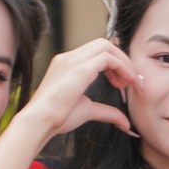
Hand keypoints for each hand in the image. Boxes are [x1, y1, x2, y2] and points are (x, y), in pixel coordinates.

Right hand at [20, 38, 137, 137]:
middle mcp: (69, 58)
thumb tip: (126, 124)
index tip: (121, 83)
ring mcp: (73, 60)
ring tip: (128, 81)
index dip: (113, 64)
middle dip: (121, 59)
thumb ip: (108, 112)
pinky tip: (126, 82)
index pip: (96, 52)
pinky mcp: (80, 68)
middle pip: (103, 44)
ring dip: (123, 61)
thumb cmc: (57, 117)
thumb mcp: (88, 110)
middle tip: (128, 80)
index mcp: (67, 64)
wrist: (40, 121)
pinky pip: (108, 57)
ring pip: (106, 46)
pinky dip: (122, 66)